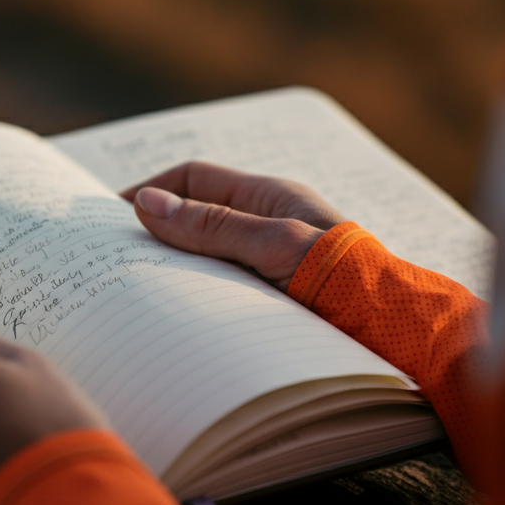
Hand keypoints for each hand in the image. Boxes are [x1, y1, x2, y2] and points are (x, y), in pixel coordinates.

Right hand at [121, 162, 344, 291]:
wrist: (390, 326)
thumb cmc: (340, 276)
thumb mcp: (271, 243)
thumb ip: (211, 225)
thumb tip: (146, 203)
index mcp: (266, 196)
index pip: (193, 178)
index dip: (151, 190)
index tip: (114, 214)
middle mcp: (264, 221)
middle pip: (194, 214)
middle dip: (156, 228)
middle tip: (117, 252)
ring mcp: (267, 256)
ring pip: (204, 250)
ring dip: (174, 261)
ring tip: (139, 283)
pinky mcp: (269, 289)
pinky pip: (219, 280)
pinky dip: (194, 287)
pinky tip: (177, 307)